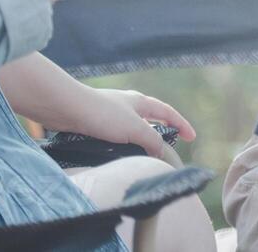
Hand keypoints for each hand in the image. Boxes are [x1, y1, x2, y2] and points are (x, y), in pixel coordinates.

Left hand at [63, 88, 196, 159]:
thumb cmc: (103, 114)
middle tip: (168, 147)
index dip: (182, 125)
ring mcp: (112, 112)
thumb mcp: (134, 129)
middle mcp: (129, 105)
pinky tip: (117, 154)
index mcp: (142, 102)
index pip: (168, 113)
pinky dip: (123, 144)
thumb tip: (161, 152)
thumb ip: (151, 141)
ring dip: (141, 140)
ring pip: (133, 127)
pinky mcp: (96, 122)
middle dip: (162, 131)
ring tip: (143, 155)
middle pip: (152, 118)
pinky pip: (116, 134)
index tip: (192, 137)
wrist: (66, 107)